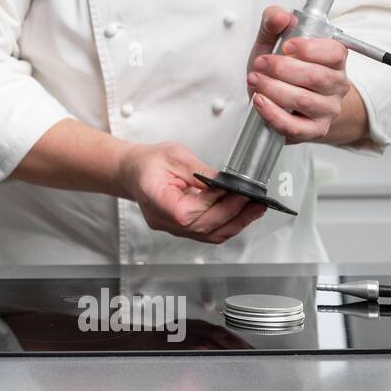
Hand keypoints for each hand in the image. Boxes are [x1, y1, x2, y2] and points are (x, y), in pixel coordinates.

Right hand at [118, 142, 266, 243]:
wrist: (135, 171)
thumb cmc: (149, 162)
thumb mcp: (176, 156)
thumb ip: (202, 172)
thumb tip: (228, 183)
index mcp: (154, 198)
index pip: (186, 213)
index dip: (211, 204)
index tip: (232, 191)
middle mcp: (162, 219)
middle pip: (201, 227)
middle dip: (233, 213)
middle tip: (253, 200)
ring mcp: (171, 227)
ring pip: (207, 235)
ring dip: (235, 223)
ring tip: (254, 209)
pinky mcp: (181, 228)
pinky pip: (207, 233)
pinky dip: (227, 225)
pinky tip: (241, 214)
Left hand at [246, 6, 351, 143]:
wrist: (283, 102)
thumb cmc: (281, 71)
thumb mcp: (273, 43)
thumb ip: (273, 23)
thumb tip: (280, 15)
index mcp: (334, 60)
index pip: (334, 52)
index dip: (309, 48)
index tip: (285, 46)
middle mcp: (336, 84)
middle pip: (316, 77)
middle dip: (281, 68)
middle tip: (260, 64)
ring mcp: (327, 109)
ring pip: (303, 100)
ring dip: (273, 89)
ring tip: (255, 80)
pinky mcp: (313, 130)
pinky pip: (295, 126)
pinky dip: (273, 114)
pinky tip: (259, 101)